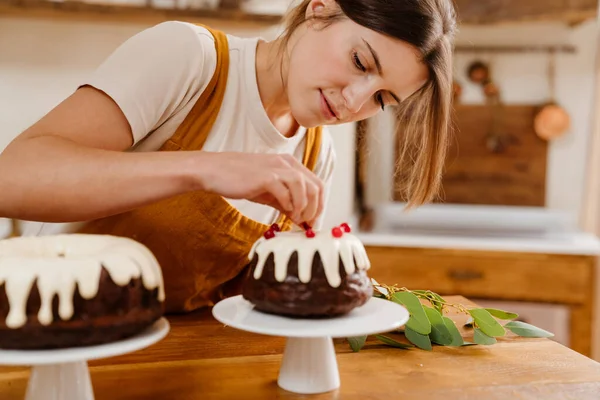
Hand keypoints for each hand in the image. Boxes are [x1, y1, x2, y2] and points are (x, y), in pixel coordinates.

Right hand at [196, 152, 324, 224]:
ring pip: (304, 187)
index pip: (317, 184)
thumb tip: (301, 220)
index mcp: (290, 164)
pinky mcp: (265, 177)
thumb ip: (286, 203)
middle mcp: (286, 163)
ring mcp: (276, 168)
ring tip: (295, 219)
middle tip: (306, 224)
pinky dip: (288, 204)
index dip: (320, 204)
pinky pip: (285, 192)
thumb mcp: (269, 192)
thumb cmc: (240, 180)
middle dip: (314, 209)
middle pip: (315, 186)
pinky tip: (283, 212)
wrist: (214, 171)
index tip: (313, 221)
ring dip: (303, 207)